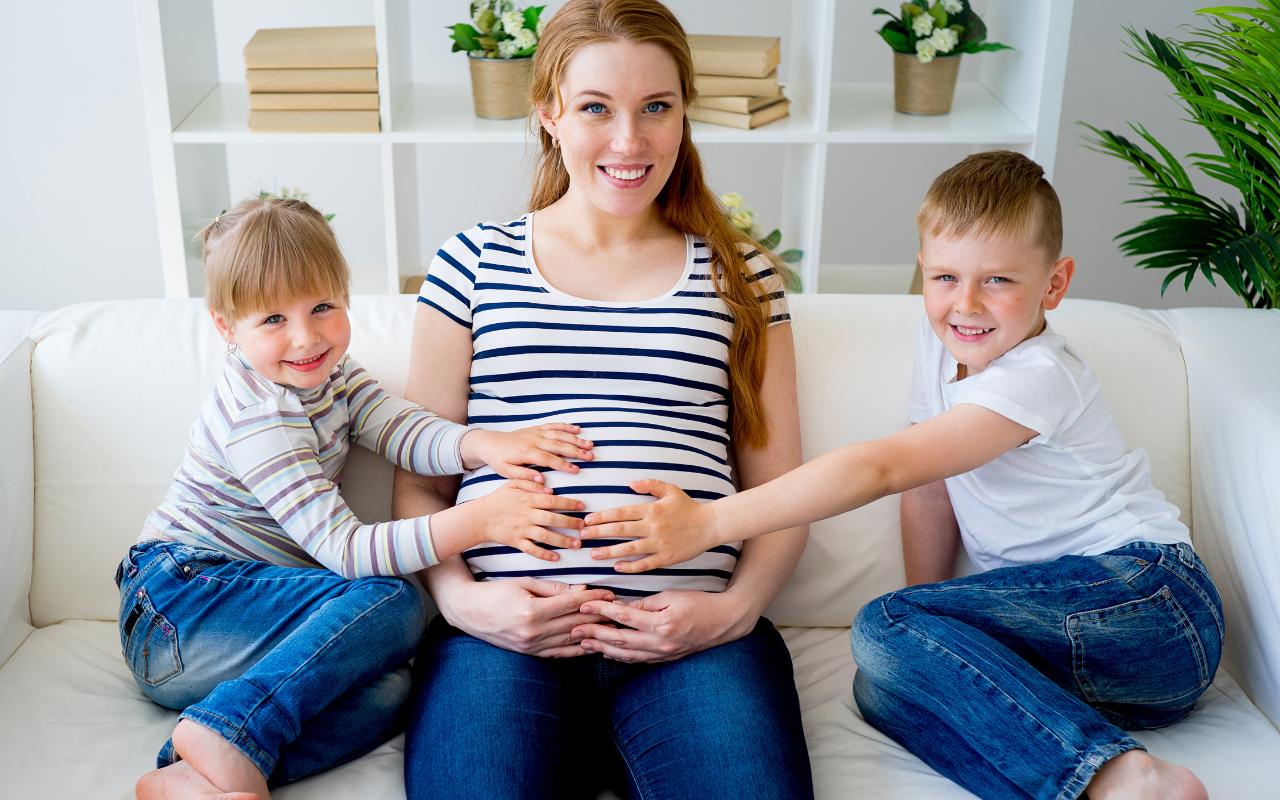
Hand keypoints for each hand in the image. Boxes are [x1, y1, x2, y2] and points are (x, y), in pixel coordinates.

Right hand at [436, 576, 614, 656]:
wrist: (468, 612)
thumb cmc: (494, 592)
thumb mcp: (523, 583)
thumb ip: (553, 588)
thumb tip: (580, 591)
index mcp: (532, 612)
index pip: (571, 604)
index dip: (593, 599)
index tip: (609, 594)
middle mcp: (533, 632)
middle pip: (575, 623)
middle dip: (599, 616)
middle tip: (618, 610)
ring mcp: (531, 646)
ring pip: (570, 641)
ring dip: (593, 634)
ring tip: (612, 628)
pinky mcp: (529, 653)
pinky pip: (559, 653)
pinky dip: (577, 650)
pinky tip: (592, 645)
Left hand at [460, 424, 593, 479]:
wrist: (489, 442)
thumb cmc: (498, 459)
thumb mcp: (506, 472)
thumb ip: (524, 477)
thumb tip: (542, 481)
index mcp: (527, 452)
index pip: (549, 459)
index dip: (563, 465)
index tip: (577, 470)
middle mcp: (534, 440)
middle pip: (559, 445)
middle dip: (576, 451)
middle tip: (591, 456)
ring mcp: (536, 432)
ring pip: (559, 434)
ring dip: (575, 439)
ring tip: (590, 444)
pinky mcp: (536, 428)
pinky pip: (553, 425)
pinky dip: (566, 426)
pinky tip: (578, 429)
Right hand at [466, 480, 585, 560]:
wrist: (479, 517)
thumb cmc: (498, 499)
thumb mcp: (512, 484)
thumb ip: (530, 483)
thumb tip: (549, 488)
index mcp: (528, 499)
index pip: (552, 501)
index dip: (569, 504)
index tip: (582, 506)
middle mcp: (527, 515)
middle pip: (552, 519)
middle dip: (570, 523)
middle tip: (584, 527)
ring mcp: (522, 529)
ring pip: (545, 536)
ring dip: (562, 540)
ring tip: (577, 544)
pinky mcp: (516, 542)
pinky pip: (532, 550)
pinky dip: (544, 554)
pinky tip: (556, 557)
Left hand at [573, 589, 755, 662]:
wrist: (724, 622)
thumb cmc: (700, 603)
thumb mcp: (673, 595)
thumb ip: (647, 603)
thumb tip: (623, 608)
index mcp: (662, 623)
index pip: (624, 616)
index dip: (602, 610)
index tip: (584, 604)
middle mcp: (660, 643)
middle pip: (619, 640)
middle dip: (594, 634)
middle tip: (574, 629)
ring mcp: (662, 654)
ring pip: (625, 654)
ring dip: (602, 648)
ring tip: (583, 643)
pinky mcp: (664, 659)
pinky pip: (637, 659)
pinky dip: (619, 656)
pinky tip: (606, 651)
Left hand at [579, 479, 721, 571]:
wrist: (710, 525)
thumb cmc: (688, 507)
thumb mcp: (670, 490)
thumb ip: (649, 485)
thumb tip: (629, 483)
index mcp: (652, 509)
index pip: (621, 513)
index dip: (603, 517)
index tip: (587, 520)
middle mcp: (653, 527)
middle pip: (620, 531)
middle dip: (599, 533)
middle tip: (582, 536)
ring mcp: (659, 544)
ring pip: (630, 549)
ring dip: (609, 552)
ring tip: (594, 554)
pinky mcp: (667, 558)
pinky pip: (645, 564)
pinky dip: (631, 567)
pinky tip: (617, 567)